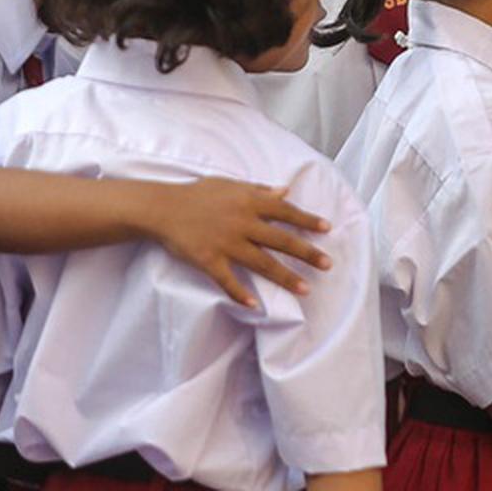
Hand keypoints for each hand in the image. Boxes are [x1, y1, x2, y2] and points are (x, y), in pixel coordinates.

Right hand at [149, 177, 331, 308]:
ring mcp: (226, 243)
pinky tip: (257, 306)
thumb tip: (286, 190)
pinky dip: (241, 294)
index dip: (307, 220)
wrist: (162, 208)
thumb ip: (260, 190)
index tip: (327, 229)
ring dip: (285, 278)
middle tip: (328, 264)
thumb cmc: (198, 194)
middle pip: (281, 240)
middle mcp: (242, 222)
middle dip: (307, 253)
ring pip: (262, 263)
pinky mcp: (209, 260)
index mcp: (249, 202)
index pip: (285, 211)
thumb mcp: (231, 184)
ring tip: (305, 289)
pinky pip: (228, 281)